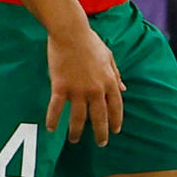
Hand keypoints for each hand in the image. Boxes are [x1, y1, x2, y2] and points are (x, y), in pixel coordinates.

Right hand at [46, 19, 123, 143]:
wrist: (70, 32)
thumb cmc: (90, 42)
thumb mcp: (109, 57)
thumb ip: (116, 74)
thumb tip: (124, 89)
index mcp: (109, 81)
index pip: (116, 107)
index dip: (116, 121)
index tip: (115, 131)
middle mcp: (95, 89)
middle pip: (99, 117)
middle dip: (101, 133)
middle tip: (100, 143)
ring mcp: (78, 90)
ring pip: (78, 118)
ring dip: (77, 132)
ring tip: (75, 140)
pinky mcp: (61, 87)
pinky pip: (57, 108)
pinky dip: (53, 120)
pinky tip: (51, 129)